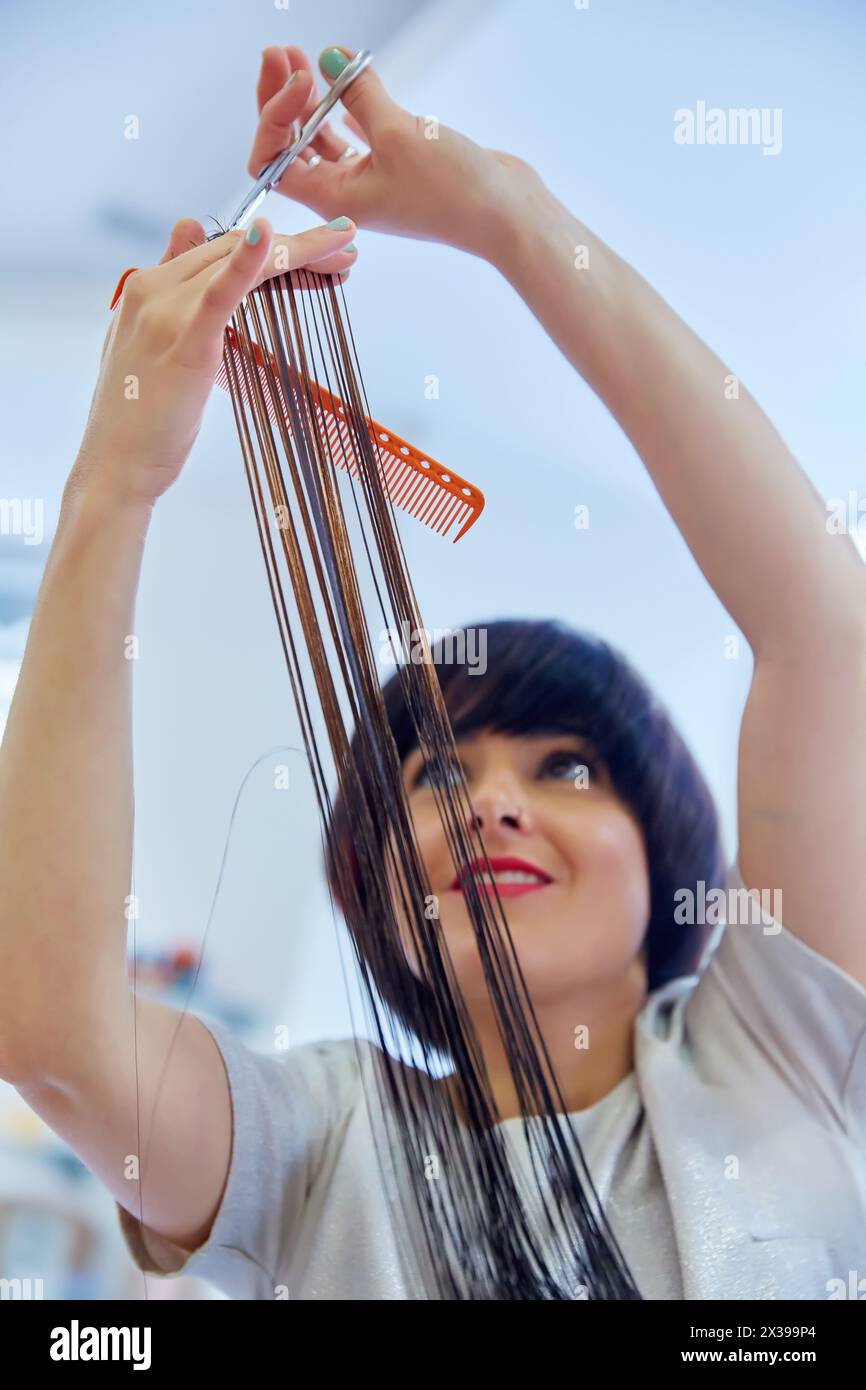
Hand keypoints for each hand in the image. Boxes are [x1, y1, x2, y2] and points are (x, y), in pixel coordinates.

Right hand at [72, 214, 357, 507]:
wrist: (114, 466)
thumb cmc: (136, 418)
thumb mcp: (150, 343)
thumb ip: (172, 291)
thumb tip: (187, 229)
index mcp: (145, 287)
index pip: (217, 247)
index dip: (269, 241)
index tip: (316, 247)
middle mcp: (152, 288)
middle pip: (233, 246)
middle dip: (296, 242)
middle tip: (345, 244)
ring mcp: (165, 311)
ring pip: (238, 261)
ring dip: (299, 249)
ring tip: (344, 249)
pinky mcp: (185, 341)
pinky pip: (222, 292)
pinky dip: (248, 262)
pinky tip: (272, 240)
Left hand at [248, 43, 540, 260]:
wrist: (503, 216)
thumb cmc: (453, 191)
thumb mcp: (398, 133)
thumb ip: (359, 94)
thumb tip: (330, 58)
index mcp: (333, 198)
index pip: (274, 159)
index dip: (274, 115)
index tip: (300, 78)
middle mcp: (344, 193)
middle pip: (292, 145)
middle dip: (282, 99)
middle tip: (282, 52)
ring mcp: (369, 180)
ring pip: (322, 139)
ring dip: (311, 100)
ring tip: (308, 58)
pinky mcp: (394, 167)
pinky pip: (356, 136)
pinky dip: (346, 109)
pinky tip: (345, 84)